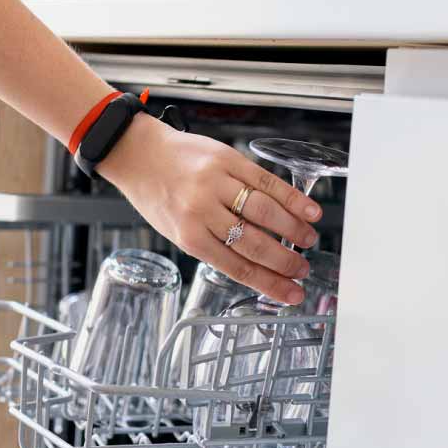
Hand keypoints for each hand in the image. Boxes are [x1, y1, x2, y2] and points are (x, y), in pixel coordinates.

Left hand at [98, 115, 322, 305]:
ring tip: (308, 240)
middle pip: (254, 242)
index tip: (291, 293)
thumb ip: (210, 245)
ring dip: (293, 230)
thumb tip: (253, 264)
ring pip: (265, 212)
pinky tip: (308, 210)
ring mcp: (216, 184)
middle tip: (303, 269)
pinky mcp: (227, 160)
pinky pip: (266, 181)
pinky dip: (291, 198)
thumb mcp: (175, 230)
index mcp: (189, 236)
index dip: (270, 283)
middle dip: (285, 261)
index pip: (238, 267)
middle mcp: (202, 211)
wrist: (139, 154)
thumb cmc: (156, 194)